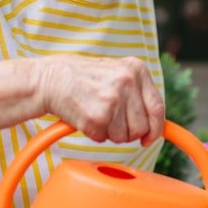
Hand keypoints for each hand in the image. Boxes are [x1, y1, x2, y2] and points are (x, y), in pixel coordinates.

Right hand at [34, 55, 165, 145]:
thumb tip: (155, 123)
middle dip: (127, 132)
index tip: (149, 138)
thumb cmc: (81, 77)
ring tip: (96, 114)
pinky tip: (85, 116)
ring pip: (123, 137)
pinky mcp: (97, 117)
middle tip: (110, 122)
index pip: (157, 107)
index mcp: (137, 69)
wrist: (50, 78)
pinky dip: (93, 133)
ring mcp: (113, 100)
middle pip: (141, 127)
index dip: (156, 128)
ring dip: (109, 133)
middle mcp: (128, 82)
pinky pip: (103, 139)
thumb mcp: (116, 72)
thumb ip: (137, 91)